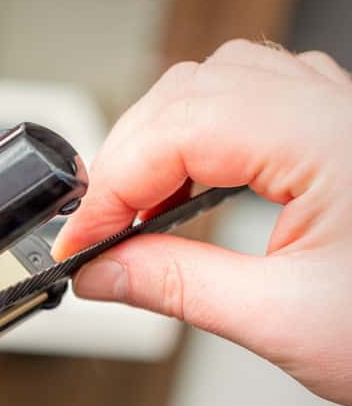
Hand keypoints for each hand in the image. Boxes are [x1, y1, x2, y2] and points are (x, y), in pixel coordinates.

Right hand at [53, 40, 351, 405]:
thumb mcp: (284, 320)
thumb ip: (176, 287)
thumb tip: (100, 272)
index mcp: (327, 140)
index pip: (179, 131)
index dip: (111, 187)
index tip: (79, 241)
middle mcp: (331, 108)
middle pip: (188, 93)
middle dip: (125, 160)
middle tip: (99, 230)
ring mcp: (333, 110)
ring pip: (212, 85)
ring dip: (156, 142)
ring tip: (134, 209)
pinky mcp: (331, 128)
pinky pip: (243, 100)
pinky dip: (193, 138)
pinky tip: (181, 185)